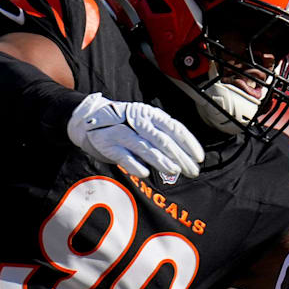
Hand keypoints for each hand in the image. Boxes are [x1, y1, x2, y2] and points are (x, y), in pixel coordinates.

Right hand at [67, 93, 204, 178]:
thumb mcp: (146, 125)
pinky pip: (123, 155)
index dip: (189, 143)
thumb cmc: (126, 126)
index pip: (175, 128)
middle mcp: (138, 120)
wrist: (89, 121)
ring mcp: (122, 131)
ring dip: (161, 160)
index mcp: (151, 115)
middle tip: (192, 172)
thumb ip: (163, 137)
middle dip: (180, 157)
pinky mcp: (107, 143)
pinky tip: (144, 174)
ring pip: (145, 147)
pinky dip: (134, 164)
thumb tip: (186, 157)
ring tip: (174, 171)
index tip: (199, 158)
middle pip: (163, 140)